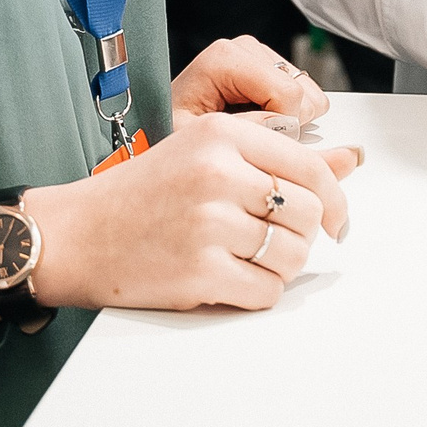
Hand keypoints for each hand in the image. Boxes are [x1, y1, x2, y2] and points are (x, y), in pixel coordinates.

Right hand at [21, 114, 357, 312]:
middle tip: (272, 242)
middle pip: (308, 213)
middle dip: (301, 235)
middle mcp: (218, 173)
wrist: (75, 235)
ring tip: (243, 259)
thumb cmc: (141, 194)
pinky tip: (229, 280)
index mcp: (221, 134)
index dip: (333, 199)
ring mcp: (209, 223)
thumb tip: (352, 159)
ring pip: (293, 255)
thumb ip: (279, 157)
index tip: (334, 219)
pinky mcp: (200, 272)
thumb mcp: (207, 153)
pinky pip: (266, 291)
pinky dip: (257, 293)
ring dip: (279, 266)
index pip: (311, 166)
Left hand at [171, 34, 329, 122]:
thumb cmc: (172, 127)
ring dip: (289, 120)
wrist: (162, 120)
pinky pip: (307, 96)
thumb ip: (243, 128)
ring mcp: (262, 55)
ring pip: (311, 95)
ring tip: (252, 126)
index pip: (287, 93)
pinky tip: (260, 119)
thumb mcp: (196, 135)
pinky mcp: (273, 66)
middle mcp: (246, 48)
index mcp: (226, 57)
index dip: (281, 126)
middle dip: (286, 124)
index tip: (255, 140)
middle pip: (303, 93)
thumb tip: (284, 125)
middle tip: (250, 135)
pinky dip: (291, 115)